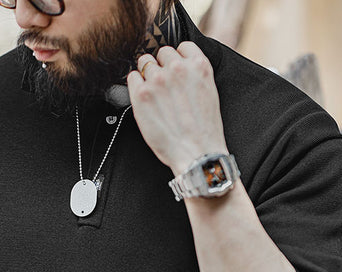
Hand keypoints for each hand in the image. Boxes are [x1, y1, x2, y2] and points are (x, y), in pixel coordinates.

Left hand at [126, 42, 228, 175]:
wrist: (196, 154)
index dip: (177, 59)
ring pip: (145, 63)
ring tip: (154, 96)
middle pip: (161, 52)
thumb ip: (194, 76)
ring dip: (147, 75)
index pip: (181, 47)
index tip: (175, 71)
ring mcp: (158, 80)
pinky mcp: (142, 94)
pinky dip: (135, 85)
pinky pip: (132, 76)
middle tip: (164, 87)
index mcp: (199, 66)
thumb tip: (180, 68)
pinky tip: (144, 99)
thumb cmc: (203, 131)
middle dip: (162, 66)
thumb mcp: (209, 93)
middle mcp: (178, 68)